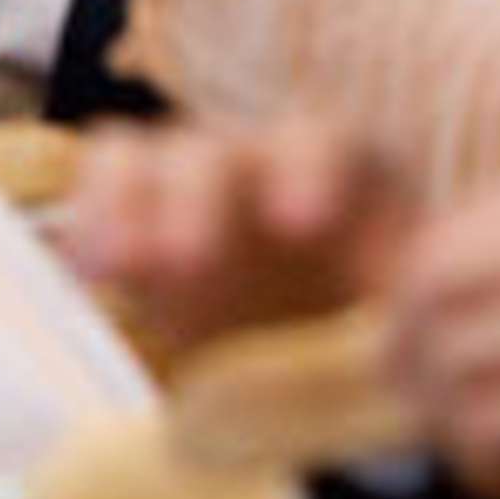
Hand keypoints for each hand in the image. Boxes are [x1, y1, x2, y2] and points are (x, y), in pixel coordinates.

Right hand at [62, 118, 414, 360]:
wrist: (317, 351)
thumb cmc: (377, 329)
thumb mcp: (403, 324)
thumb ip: (400, 326)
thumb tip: (409, 357)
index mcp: (338, 174)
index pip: (322, 141)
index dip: (309, 172)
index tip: (299, 227)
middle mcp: (255, 161)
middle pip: (217, 150)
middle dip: (198, 201)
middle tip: (187, 261)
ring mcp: (188, 182)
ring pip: (144, 152)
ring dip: (125, 203)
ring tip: (115, 267)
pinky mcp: (137, 216)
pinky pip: (102, 183)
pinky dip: (90, 219)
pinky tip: (91, 273)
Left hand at [383, 141, 499, 498]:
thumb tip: (428, 295)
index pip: (448, 228)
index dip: (413, 300)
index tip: (423, 348)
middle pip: (431, 283)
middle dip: (404, 352)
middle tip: (419, 403)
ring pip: (452, 355)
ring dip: (443, 418)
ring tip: (477, 451)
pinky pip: (495, 422)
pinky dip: (482, 460)